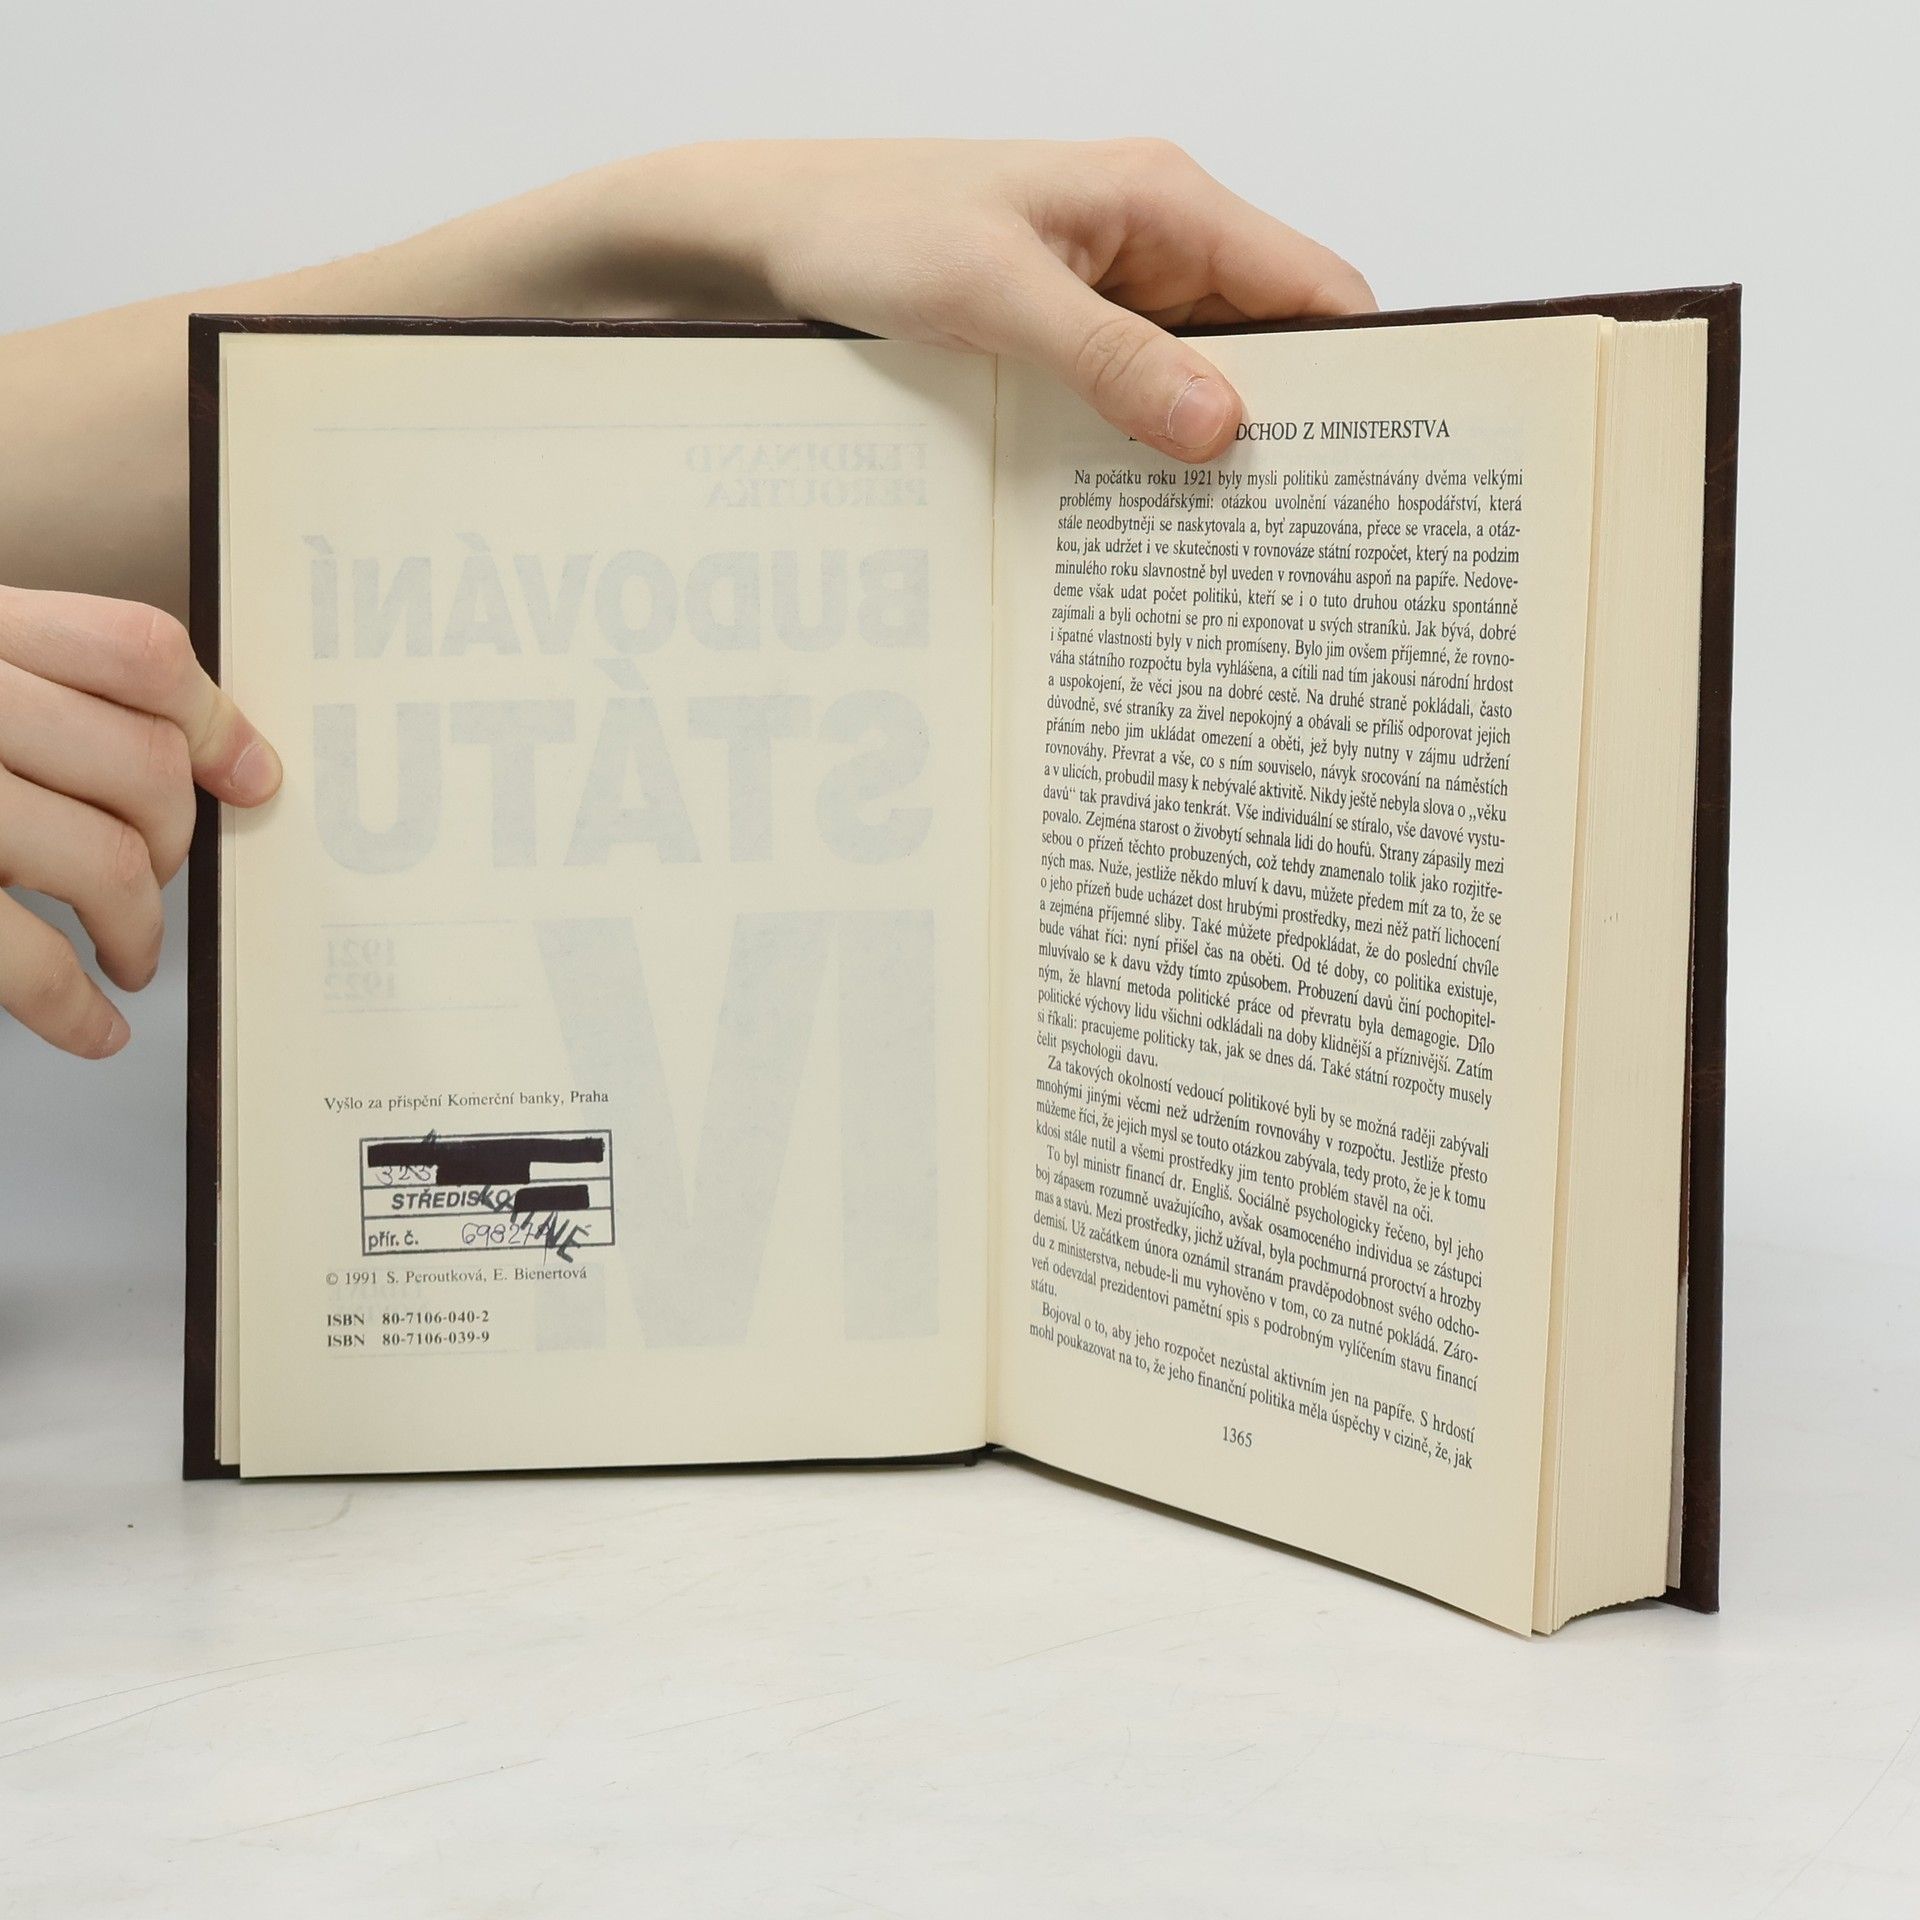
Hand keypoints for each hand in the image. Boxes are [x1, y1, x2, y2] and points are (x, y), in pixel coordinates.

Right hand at [0, 587, 279, 1056]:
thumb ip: (45, 684)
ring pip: (108, 863)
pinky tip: (93, 1025)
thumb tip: (226, 760)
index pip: (139, 652)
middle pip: (146, 767)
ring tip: (130, 954)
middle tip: (159, 875)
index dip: (217, 723)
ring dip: (140, 929)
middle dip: (174, 841)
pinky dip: (74, 1008)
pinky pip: (31, 961)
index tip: (253, 781)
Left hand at [604, 138, 1374, 461]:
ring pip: (1205, 384)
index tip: (1371, 470)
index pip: (1313, 288)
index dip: (1360, 374)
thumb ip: (1110, 360)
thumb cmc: (870, 227)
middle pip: (1271, 347)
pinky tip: (1142, 517)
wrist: (770, 238)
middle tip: (1293, 536)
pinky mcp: (1072, 339)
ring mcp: (1114, 295)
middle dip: (1286, 431)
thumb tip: (1221, 428)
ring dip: (1209, 453)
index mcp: (1164, 201)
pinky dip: (1148, 453)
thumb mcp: (992, 296)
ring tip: (1222, 543)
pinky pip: (1139, 400)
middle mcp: (1155, 244)